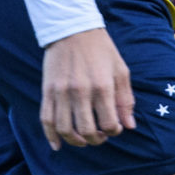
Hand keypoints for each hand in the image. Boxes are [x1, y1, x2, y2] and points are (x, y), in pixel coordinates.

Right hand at [40, 27, 134, 148]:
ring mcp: (61, 92)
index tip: (116, 128)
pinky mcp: (47, 90)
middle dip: (96, 139)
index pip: (108, 123)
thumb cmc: (102, 50)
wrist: (72, 30)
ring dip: (75, 141)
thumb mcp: (121, 71)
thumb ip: (125, 99)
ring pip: (64, 128)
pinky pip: (46, 119)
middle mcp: (80, 91)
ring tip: (84, 140)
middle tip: (100, 137)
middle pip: (86, 129)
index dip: (114, 131)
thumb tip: (129, 126)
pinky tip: (58, 145)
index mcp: (102, 86)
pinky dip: (51, 135)